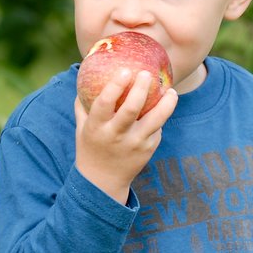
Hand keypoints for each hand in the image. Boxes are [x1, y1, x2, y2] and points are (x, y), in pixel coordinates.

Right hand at [74, 70, 176, 203]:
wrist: (102, 182)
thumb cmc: (91, 147)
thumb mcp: (81, 128)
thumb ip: (83, 104)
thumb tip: (85, 74)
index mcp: (97, 127)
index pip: (105, 103)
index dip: (115, 85)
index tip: (125, 70)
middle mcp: (116, 135)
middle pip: (132, 108)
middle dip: (141, 88)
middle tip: (146, 73)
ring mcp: (134, 144)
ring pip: (155, 120)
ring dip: (166, 103)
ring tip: (171, 91)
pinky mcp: (148, 150)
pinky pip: (157, 128)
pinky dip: (162, 116)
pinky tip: (165, 105)